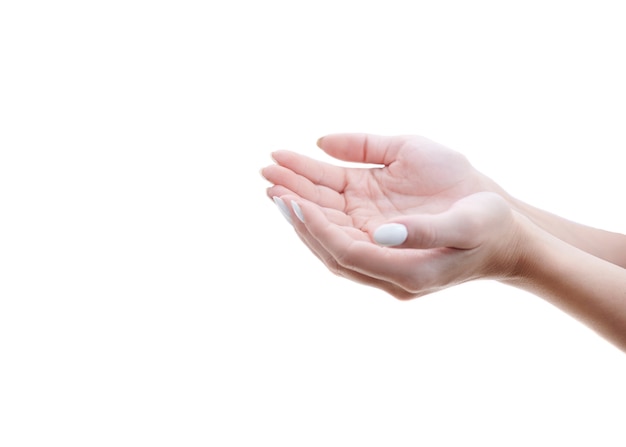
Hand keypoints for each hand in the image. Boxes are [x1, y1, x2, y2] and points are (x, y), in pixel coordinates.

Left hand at [262, 134, 523, 298]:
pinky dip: (320, 203)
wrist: (506, 236)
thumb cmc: (490, 227)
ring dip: (303, 206)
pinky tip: (300, 186)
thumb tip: (378, 232)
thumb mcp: (467, 225)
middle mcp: (386, 266)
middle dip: (299, 212)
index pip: (346, 252)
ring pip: (332, 230)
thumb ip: (425, 231)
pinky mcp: (381, 234)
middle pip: (330, 240)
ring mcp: (381, 251)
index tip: (293, 201)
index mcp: (405, 271)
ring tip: (273, 180)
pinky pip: (343, 220)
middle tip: (270, 182)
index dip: (317, 228)